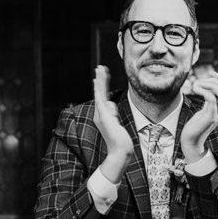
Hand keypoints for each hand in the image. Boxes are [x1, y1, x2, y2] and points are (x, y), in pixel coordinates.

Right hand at [93, 65, 132, 180]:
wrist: (119, 151)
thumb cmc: (120, 141)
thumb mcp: (117, 124)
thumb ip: (113, 114)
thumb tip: (111, 105)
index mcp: (102, 116)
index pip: (102, 98)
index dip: (101, 86)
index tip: (100, 77)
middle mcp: (99, 114)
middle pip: (99, 93)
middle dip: (100, 79)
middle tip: (100, 67)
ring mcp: (100, 114)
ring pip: (99, 92)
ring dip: (101, 80)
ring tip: (101, 70)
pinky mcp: (103, 115)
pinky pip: (100, 97)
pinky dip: (99, 87)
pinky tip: (97, 79)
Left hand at [180, 70, 217, 161]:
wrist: (191, 142)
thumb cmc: (195, 126)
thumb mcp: (204, 110)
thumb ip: (209, 100)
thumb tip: (207, 86)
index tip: (210, 73)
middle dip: (214, 80)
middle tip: (200, 81)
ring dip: (209, 84)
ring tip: (197, 85)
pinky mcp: (210, 118)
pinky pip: (211, 99)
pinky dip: (203, 90)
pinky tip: (195, 90)